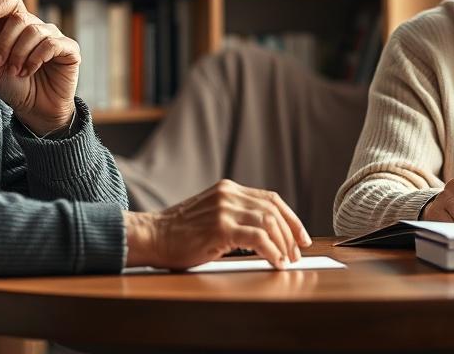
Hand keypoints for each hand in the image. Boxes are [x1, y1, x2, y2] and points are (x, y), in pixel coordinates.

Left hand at [0, 0, 78, 135]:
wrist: (34, 109)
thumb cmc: (13, 86)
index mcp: (16, 28)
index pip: (10, 3)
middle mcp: (36, 28)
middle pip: (19, 18)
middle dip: (5, 42)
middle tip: (0, 63)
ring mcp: (54, 37)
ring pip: (34, 31)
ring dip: (19, 54)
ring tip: (16, 72)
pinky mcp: (69, 48)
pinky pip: (51, 44)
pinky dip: (36, 58)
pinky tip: (30, 70)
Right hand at [123, 179, 311, 270]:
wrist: (152, 235)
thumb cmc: (179, 233)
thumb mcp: (211, 214)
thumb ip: (234, 215)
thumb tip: (265, 234)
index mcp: (228, 189)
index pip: (271, 199)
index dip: (291, 218)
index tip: (301, 237)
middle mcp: (229, 194)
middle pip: (273, 210)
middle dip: (291, 233)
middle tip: (297, 254)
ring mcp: (224, 209)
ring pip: (269, 222)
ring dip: (283, 243)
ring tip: (287, 260)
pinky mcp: (220, 227)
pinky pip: (257, 238)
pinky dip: (272, 251)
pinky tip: (276, 262)